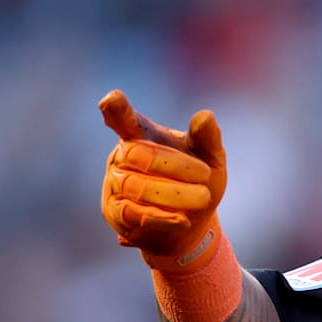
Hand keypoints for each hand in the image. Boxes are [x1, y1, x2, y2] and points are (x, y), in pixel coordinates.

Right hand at [98, 89, 226, 265]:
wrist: (193, 221)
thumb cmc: (198, 181)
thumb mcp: (210, 158)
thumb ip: (207, 138)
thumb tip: (205, 116)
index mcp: (142, 135)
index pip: (124, 120)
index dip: (117, 110)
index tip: (111, 100)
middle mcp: (122, 157)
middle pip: (139, 155)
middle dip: (176, 166)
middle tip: (206, 175)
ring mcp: (114, 184)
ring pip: (137, 187)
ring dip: (174, 195)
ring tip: (203, 197)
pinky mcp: (116, 213)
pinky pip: (134, 213)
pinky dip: (162, 217)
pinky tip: (183, 220)